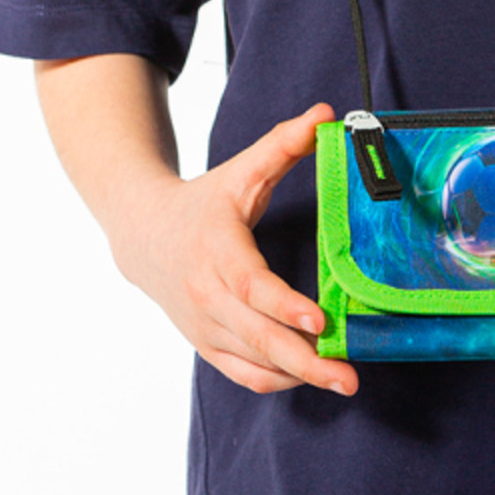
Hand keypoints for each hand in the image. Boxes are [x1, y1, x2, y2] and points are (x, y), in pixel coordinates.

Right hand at [112, 102, 356, 398]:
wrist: (144, 235)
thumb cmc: (203, 202)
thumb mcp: (242, 170)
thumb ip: (284, 143)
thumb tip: (327, 113)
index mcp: (217, 250)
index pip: (251, 285)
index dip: (285, 306)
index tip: (321, 322)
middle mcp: (206, 294)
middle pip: (258, 336)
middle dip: (307, 361)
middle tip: (350, 377)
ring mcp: (204, 325)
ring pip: (253, 362)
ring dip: (298, 375)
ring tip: (342, 379)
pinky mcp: (206, 344)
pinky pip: (242, 374)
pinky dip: (275, 381)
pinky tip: (308, 377)